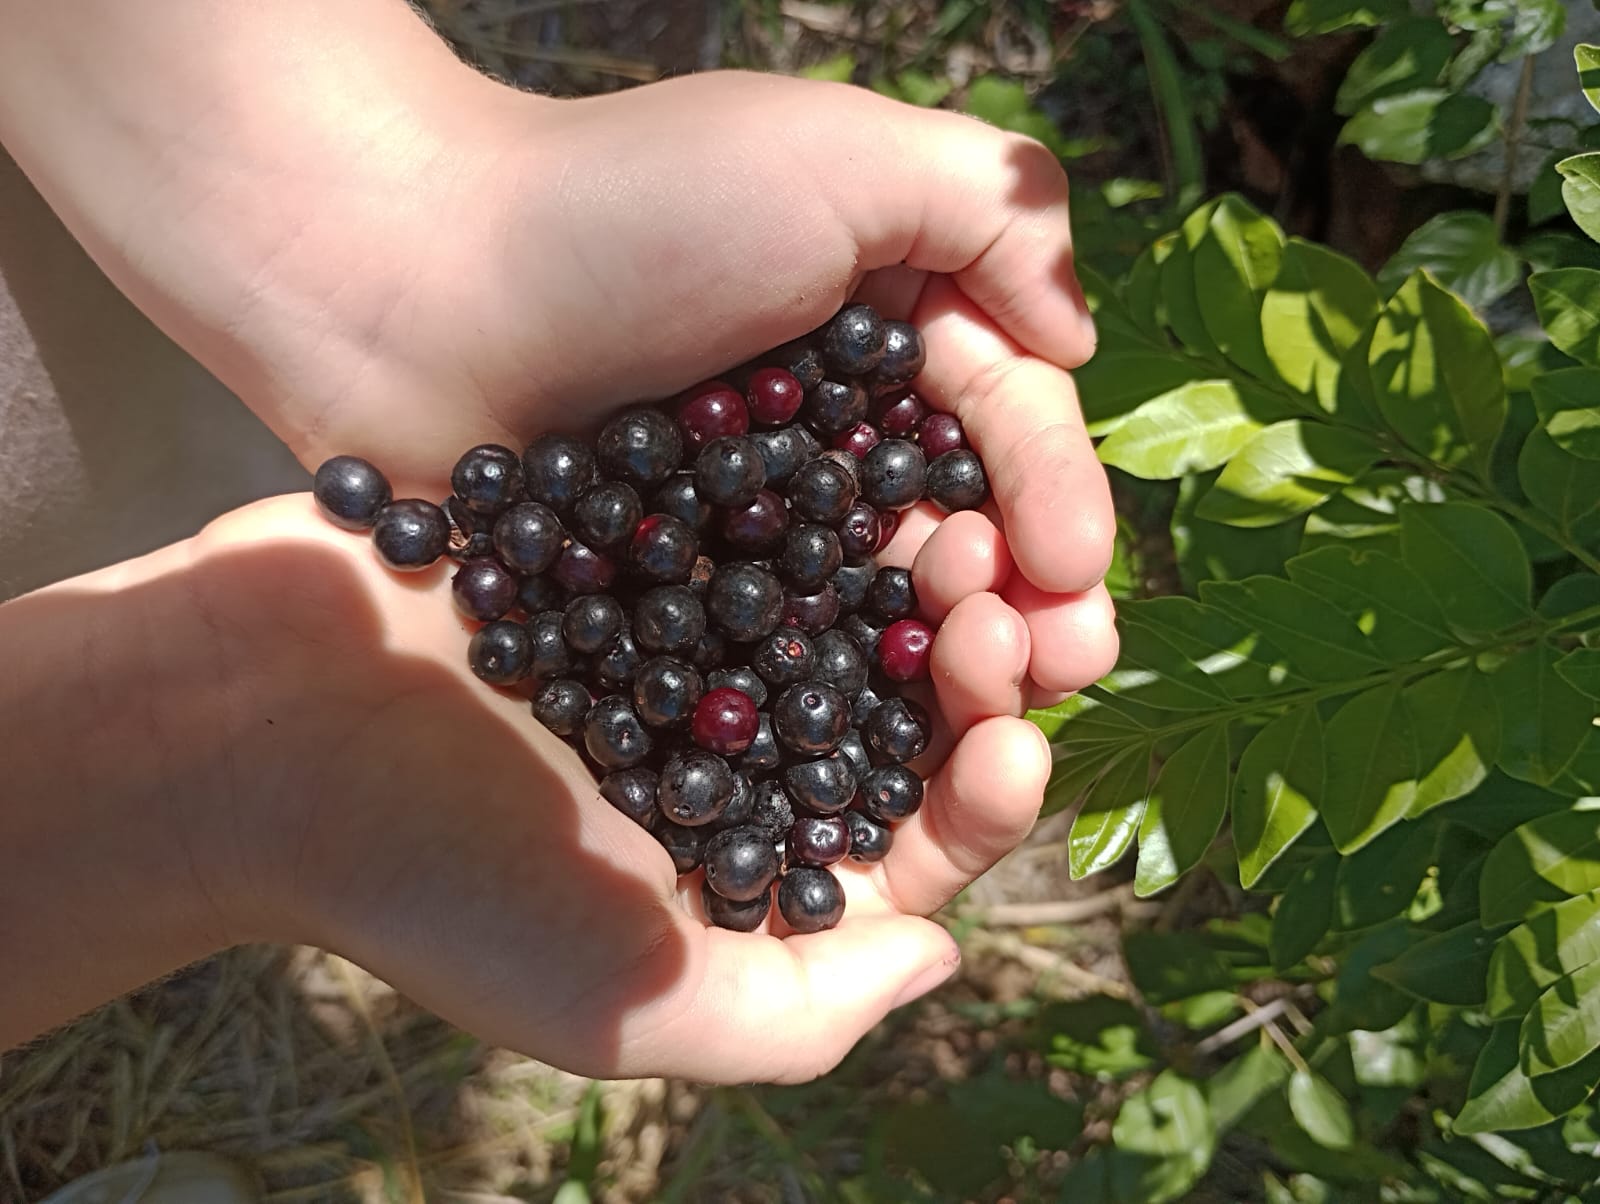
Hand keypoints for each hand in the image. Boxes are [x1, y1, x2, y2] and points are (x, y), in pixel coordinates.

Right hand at [159, 494, 1050, 1081]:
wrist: (263, 730)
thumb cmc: (438, 883)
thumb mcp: (629, 1009)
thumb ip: (798, 1011)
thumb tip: (942, 956)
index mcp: (748, 862)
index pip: (912, 839)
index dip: (984, 796)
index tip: (1015, 741)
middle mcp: (734, 746)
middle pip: (897, 704)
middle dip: (972, 663)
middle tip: (1001, 611)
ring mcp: (689, 634)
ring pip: (848, 597)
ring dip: (916, 566)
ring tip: (953, 529)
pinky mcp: (641, 537)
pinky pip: (762, 509)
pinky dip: (825, 491)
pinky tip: (875, 461)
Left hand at [249, 71, 1122, 702]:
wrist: (403, 285)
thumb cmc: (621, 205)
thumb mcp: (837, 153)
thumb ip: (990, 204)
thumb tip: (1082, 335)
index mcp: (882, 324)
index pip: (1006, 420)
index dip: (1055, 496)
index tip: (1076, 575)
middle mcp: (826, 428)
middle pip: (958, 529)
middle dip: (1026, 600)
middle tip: (1061, 665)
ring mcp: (748, 519)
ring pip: (880, 608)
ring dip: (950, 667)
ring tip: (991, 707)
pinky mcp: (676, 593)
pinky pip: (777, 655)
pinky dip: (835, 700)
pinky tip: (874, 747)